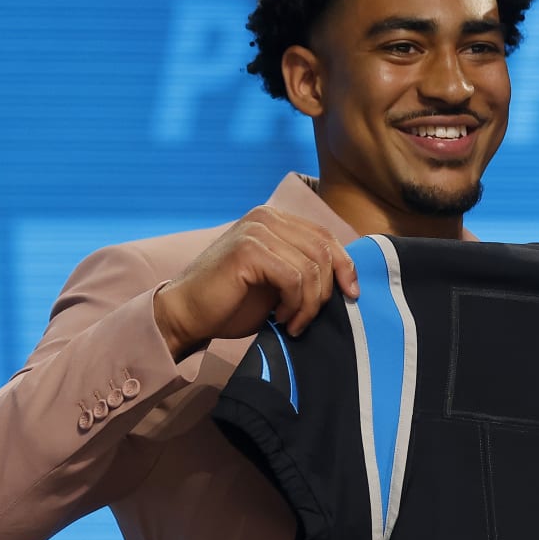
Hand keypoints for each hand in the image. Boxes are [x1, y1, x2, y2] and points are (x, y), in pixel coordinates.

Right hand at [153, 207, 358, 357]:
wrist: (187, 314)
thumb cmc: (232, 303)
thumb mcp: (278, 282)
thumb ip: (306, 271)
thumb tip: (348, 280)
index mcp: (275, 219)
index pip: (326, 237)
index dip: (345, 266)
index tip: (351, 295)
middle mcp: (266, 217)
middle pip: (324, 251)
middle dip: (325, 292)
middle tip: (307, 319)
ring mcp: (256, 230)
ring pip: (312, 267)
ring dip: (309, 304)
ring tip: (292, 322)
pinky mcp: (248, 250)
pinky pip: (294, 278)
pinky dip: (296, 304)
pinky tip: (283, 319)